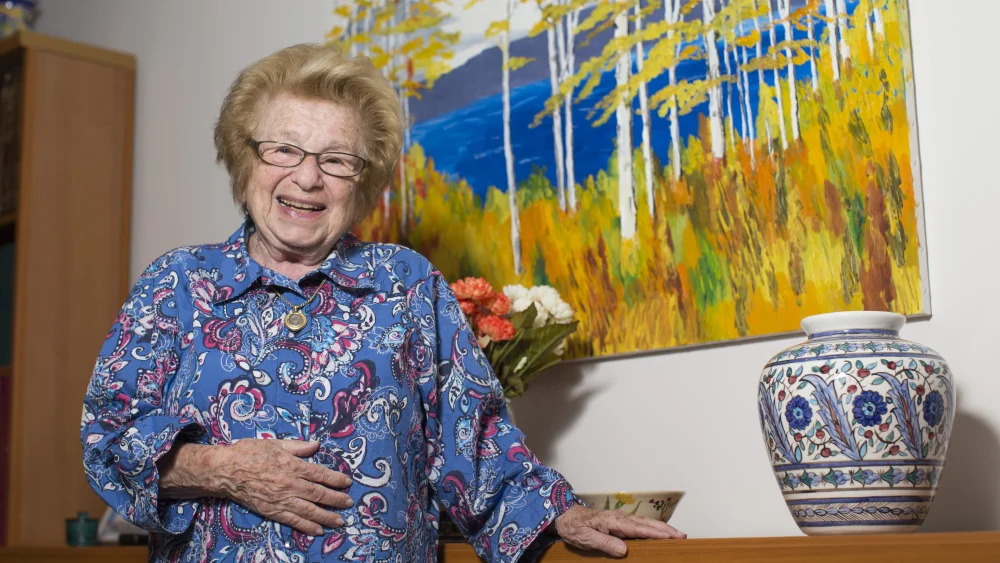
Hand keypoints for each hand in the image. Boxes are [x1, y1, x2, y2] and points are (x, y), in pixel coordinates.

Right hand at [159, 439, 352, 535]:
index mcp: (293, 465)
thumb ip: (298, 446)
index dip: (335, 479)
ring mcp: (282, 499)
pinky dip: (307, 526)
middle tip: (349, 503)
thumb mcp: (275, 443)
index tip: (347, 482)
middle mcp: (291, 484)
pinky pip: (293, 520)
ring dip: (327, 516)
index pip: (320, 474)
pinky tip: (318, 530)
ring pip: (309, 510)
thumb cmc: (250, 453)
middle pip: (319, 494)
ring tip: (340, 521)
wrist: (226, 471)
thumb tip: (317, 444)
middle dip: (336, 499)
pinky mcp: (272, 511)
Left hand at [551, 505, 685, 556]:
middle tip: (683, 536)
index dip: (657, 533)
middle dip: (666, 530)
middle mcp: (620, 518)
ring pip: (645, 523)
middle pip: (648, 524)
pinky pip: (639, 525)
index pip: (640, 528)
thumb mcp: (586, 538)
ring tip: (677, 534)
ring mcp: (620, 519)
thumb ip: (605, 543)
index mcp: (614, 521)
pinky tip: (659, 533)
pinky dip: (653, 528)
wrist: (565, 516)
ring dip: (662, 528)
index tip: (672, 537)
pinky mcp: (619, 522)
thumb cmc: (574, 527)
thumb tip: (625, 550)